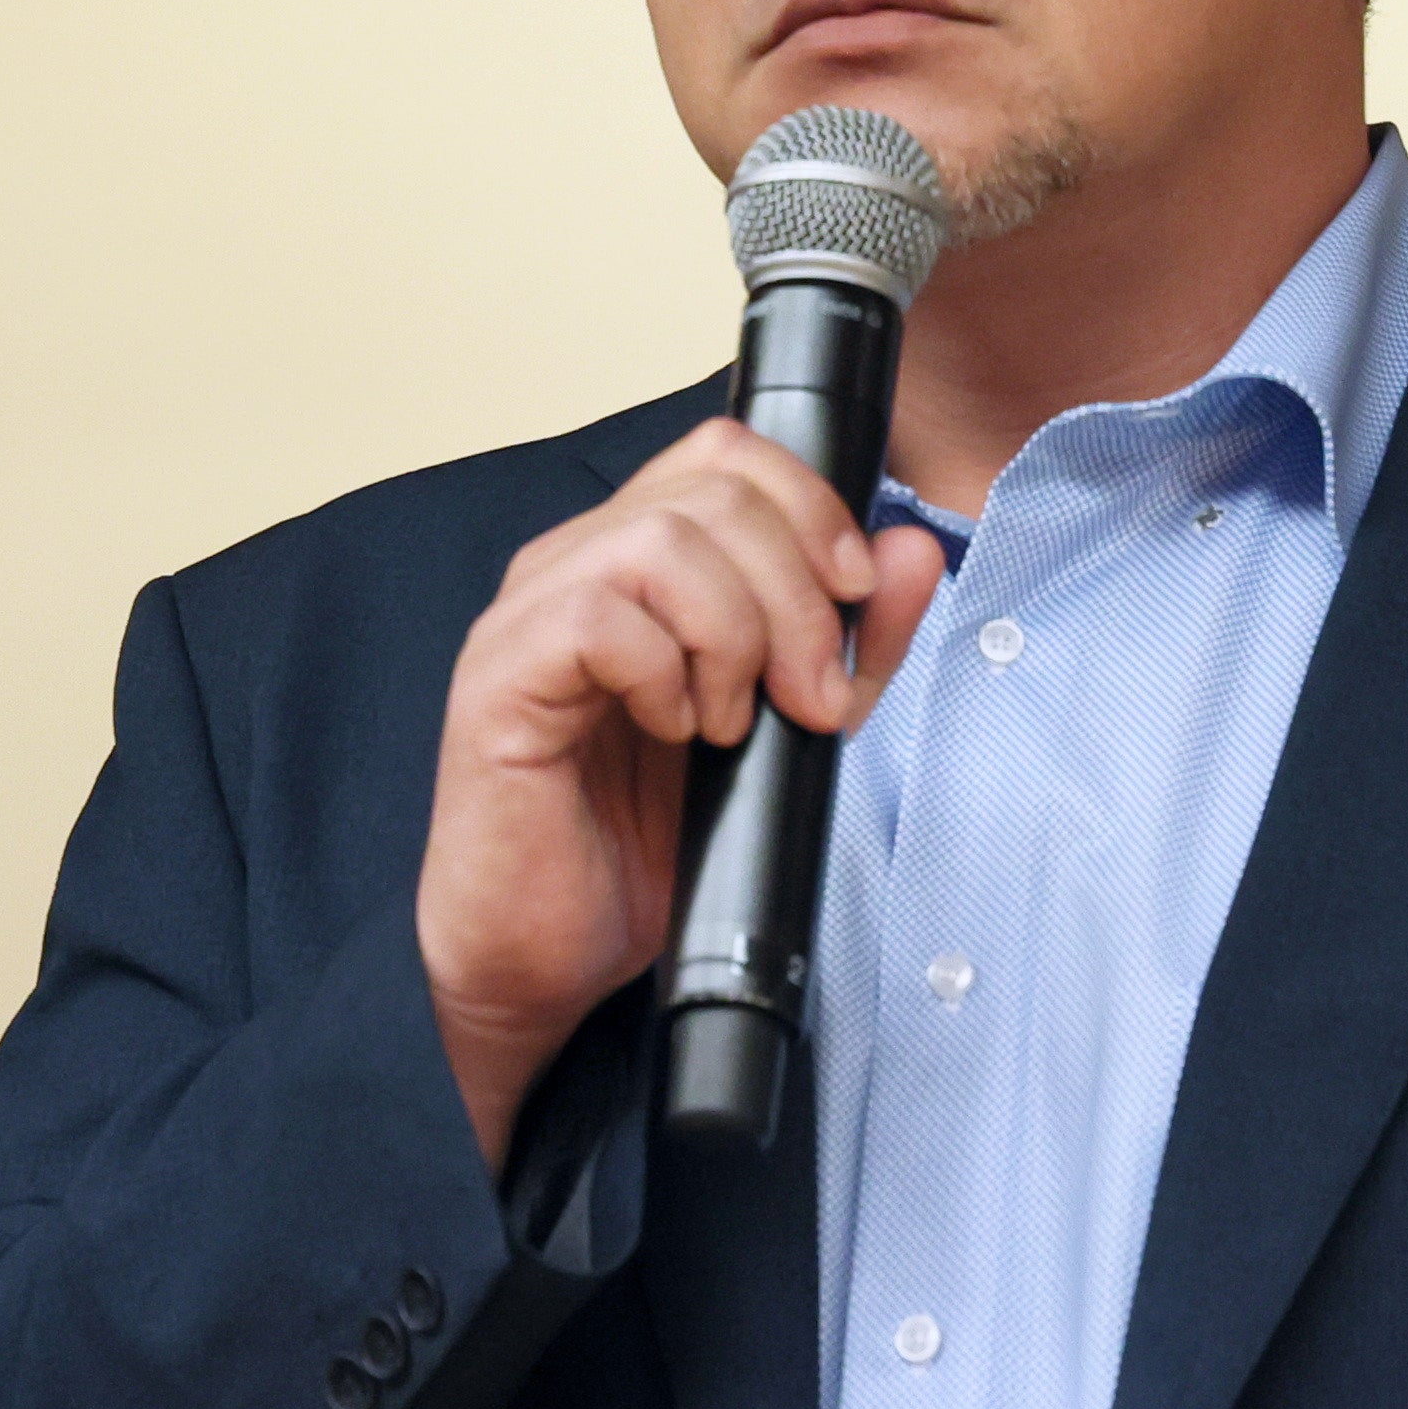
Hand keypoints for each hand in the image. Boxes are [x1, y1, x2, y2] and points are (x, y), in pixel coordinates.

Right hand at [417, 417, 945, 1164]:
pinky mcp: (497, 678)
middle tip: (807, 695)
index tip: (852, 600)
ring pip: (661, 542)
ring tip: (733, 721)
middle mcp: (572, 565)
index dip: (810, 508)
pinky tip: (673, 732)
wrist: (548, 954)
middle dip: (796, 592)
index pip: (727, 454)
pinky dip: (662, 675)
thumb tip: (910, 553)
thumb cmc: (641, 842)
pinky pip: (598, 618)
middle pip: (712, 491)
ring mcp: (527, 615)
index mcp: (632, 559)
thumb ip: (851, 643)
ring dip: (733, 637)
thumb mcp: (789, 731)